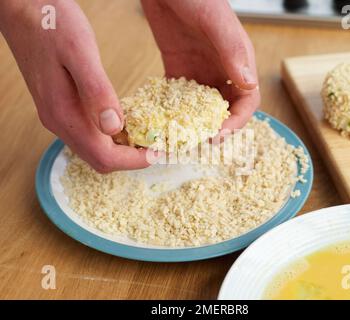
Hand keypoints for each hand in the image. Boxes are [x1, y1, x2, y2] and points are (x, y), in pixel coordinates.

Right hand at [0, 0, 154, 172]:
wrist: (21, 9)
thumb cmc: (51, 25)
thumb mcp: (80, 53)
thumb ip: (96, 92)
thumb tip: (114, 128)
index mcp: (65, 114)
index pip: (104, 157)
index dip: (134, 161)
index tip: (157, 152)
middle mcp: (59, 122)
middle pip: (98, 159)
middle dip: (130, 159)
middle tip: (154, 145)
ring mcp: (57, 117)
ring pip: (93, 149)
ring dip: (120, 150)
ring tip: (144, 135)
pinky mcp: (58, 108)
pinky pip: (87, 135)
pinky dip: (109, 137)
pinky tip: (122, 120)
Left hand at [141, 0, 259, 131]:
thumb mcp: (215, 21)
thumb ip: (232, 51)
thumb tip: (247, 86)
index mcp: (238, 61)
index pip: (246, 100)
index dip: (236, 121)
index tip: (219, 135)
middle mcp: (221, 70)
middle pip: (226, 108)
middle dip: (216, 128)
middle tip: (199, 142)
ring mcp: (200, 71)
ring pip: (202, 107)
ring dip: (195, 123)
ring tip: (181, 137)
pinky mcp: (179, 69)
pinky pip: (179, 96)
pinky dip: (174, 109)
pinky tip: (164, 119)